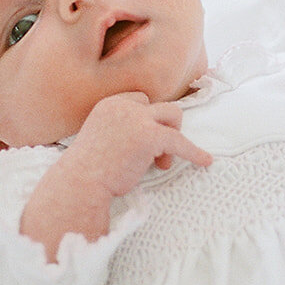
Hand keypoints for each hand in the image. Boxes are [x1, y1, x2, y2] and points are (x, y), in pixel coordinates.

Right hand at [21, 93, 210, 260]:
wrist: (80, 185)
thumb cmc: (87, 172)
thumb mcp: (101, 139)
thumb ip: (122, 131)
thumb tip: (151, 141)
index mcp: (109, 104)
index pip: (140, 100)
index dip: (147, 120)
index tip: (146, 143)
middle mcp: (123, 106)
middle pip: (159, 106)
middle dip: (165, 128)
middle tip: (158, 155)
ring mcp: (136, 119)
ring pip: (173, 115)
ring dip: (173, 138)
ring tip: (162, 163)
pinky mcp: (149, 136)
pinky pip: (180, 141)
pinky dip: (193, 152)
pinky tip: (205, 161)